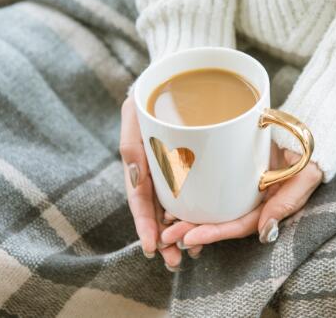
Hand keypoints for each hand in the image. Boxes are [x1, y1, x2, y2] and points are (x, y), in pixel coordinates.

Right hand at [120, 97, 198, 270]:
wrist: (181, 75)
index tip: (152, 248)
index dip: (144, 225)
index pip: (140, 199)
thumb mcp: (135, 111)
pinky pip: (194, 193)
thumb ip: (131, 141)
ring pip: (177, 208)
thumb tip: (135, 176)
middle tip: (176, 260)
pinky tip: (204, 228)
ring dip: (182, 232)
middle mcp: (157, 171)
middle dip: (166, 238)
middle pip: (158, 211)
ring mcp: (175, 170)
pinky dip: (197, 212)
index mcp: (140, 162)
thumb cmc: (154, 92)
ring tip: (193, 252)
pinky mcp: (195, 166)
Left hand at [159, 146, 322, 248]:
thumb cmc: (310, 149)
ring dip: (187, 216)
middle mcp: (253, 199)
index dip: (214, 233)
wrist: (310, 122)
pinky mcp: (232, 168)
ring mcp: (242, 185)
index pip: (238, 224)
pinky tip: (172, 195)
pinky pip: (211, 185)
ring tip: (161, 222)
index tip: (189, 237)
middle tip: (165, 236)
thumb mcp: (305, 174)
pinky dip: (192, 193)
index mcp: (268, 205)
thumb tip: (264, 233)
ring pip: (213, 207)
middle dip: (192, 230)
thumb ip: (288, 201)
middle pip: (220, 220)